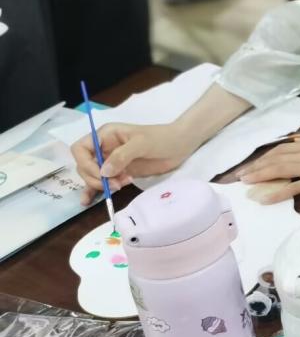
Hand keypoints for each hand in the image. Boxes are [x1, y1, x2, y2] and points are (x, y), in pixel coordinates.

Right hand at [71, 122, 200, 203]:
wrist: (180, 145)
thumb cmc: (162, 138)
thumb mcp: (142, 143)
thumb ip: (122, 156)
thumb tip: (103, 172)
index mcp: (105, 135)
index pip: (81, 149)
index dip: (86, 163)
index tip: (100, 174)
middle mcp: (104, 148)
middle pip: (84, 165)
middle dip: (95, 177)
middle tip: (115, 184)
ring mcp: (111, 161)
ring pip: (92, 175)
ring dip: (99, 185)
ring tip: (118, 188)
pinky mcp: (119, 173)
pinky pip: (103, 182)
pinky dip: (94, 191)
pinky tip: (88, 201)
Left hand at [236, 137, 299, 202]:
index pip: (281, 148)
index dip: (265, 157)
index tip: (253, 163)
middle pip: (275, 157)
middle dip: (256, 166)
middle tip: (241, 175)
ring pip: (278, 169)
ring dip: (259, 176)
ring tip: (245, 183)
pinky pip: (292, 187)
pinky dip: (276, 192)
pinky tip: (264, 198)